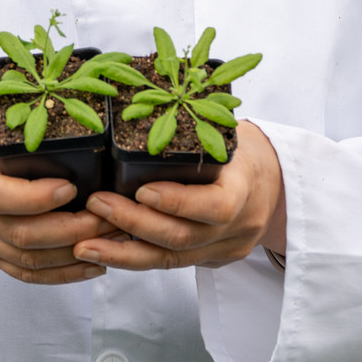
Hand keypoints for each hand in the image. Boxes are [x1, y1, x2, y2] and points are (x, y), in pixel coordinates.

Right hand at [0, 110, 117, 282]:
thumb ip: (24, 138)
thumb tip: (82, 139)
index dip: (37, 197)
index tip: (72, 186)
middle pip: (19, 234)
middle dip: (71, 230)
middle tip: (107, 218)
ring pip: (25, 260)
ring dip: (73, 255)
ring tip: (109, 241)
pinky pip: (22, 273)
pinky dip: (59, 274)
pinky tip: (89, 265)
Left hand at [73, 121, 285, 270]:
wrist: (278, 182)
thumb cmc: (243, 147)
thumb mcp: (228, 130)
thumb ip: (194, 130)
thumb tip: (138, 98)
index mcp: (247, 188)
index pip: (215, 206)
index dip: (178, 202)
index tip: (140, 189)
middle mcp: (238, 227)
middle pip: (184, 237)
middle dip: (134, 224)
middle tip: (95, 205)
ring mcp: (225, 248)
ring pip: (172, 260)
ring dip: (124, 253)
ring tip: (84, 245)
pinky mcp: (210, 259)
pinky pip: (169, 263)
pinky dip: (134, 257)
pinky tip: (103, 250)